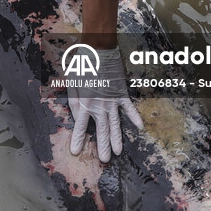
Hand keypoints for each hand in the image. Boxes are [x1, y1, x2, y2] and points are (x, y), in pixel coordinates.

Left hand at [67, 47, 142, 161]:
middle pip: (101, 130)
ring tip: (118, 152)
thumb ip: (74, 100)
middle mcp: (99, 105)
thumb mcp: (71, 82)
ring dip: (116, 138)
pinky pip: (129, 108)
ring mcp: (112, 100)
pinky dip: (134, 117)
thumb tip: (76, 114)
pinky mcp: (121, 93)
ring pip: (115, 124)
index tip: (76, 152)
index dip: (78, 139)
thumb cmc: (81, 65)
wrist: (98, 50)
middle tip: (105, 160)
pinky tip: (139, 127)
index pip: (80, 126)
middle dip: (102, 146)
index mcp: (84, 103)